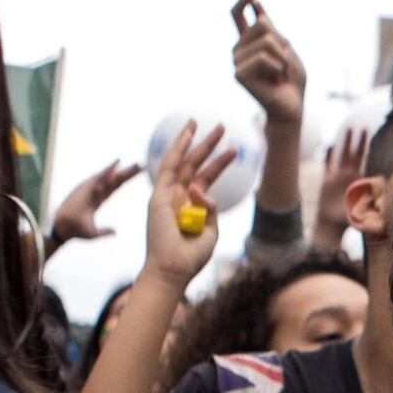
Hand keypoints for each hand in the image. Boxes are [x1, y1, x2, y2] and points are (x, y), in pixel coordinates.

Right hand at [51, 160, 141, 247]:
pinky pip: (99, 176)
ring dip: (123, 170)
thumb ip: (105, 232)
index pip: (115, 187)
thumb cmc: (76, 231)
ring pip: (111, 177)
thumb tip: (116, 231)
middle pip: (116, 180)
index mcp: (98, 200)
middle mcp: (96, 192)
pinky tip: (118, 162)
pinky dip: (108, 169)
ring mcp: (91, 188)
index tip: (138, 174)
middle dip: (128, 173)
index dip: (126, 180)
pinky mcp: (86, 187)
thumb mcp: (93, 233)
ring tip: (137, 164)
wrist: (64, 229)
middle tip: (142, 165)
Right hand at [142, 121, 235, 286]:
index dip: (219, 163)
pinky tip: (188, 134)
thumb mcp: (211, 231)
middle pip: (195, 165)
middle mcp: (177, 198)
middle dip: (208, 146)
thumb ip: (211, 209)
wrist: (173, 269)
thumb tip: (204, 189)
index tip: (233, 150)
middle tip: (222, 127)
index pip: (206, 179)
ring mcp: (167, 196)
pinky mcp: (158, 196)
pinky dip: (178, 149)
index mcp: (190, 207)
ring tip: (207, 124)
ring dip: (194, 141)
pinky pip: (169, 167)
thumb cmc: (191, 257)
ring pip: (183, 162)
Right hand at [230, 0, 304, 126]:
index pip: (237, 14)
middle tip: (282, 63)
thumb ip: (272, 30)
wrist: (291, 106)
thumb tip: (257, 6)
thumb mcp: (286, 48)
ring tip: (279, 73)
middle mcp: (238, 49)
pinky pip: (265, 57)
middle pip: (262, 24)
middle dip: (281, 41)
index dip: (243, 0)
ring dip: (282, 57)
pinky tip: (274, 80)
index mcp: (248, 41)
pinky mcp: (239, 74)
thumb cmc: (291, 80)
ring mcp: (236, 61)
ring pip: (267, 41)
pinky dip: (278, 68)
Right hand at [314, 128, 367, 249]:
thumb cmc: (350, 217)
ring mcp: (337, 175)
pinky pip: (328, 164)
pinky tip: (331, 144)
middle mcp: (349, 174)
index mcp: (360, 178)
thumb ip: (377, 199)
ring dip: (345, 142)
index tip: (374, 135)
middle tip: (363, 127)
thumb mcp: (366, 207)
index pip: (365, 160)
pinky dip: (329, 155)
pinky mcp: (327, 180)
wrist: (333, 224)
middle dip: (359, 141)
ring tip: (349, 129)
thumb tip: (390, 192)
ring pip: (342, 155)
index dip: (368, 148)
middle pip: (355, 153)